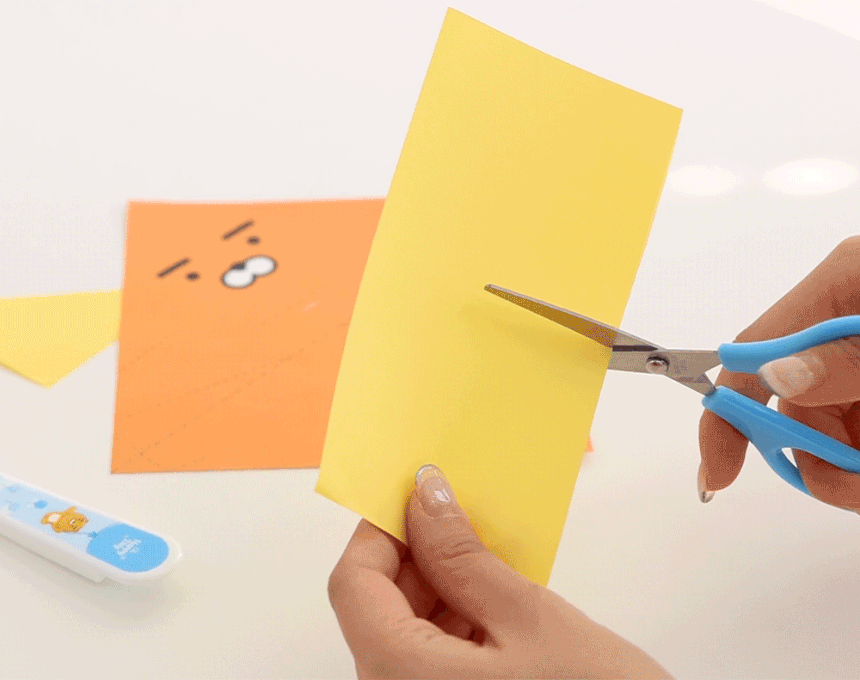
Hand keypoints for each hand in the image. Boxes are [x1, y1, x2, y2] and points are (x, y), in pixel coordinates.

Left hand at [328, 464, 671, 678]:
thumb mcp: (531, 619)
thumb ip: (465, 556)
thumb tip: (426, 499)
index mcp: (401, 675)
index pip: (354, 582)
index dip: (381, 530)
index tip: (418, 495)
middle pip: (376, 606)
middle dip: (418, 555)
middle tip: (465, 518)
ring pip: (402, 630)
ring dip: (439, 588)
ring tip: (491, 561)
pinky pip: (429, 656)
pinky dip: (454, 622)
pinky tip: (496, 605)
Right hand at [699, 237, 859, 508]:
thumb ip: (846, 356)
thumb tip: (778, 376)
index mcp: (840, 288)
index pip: (750, 353)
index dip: (727, 415)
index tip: (718, 472)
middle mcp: (843, 326)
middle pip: (792, 406)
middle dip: (815, 454)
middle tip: (851, 482)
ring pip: (828, 433)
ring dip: (847, 470)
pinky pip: (853, 442)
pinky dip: (859, 467)